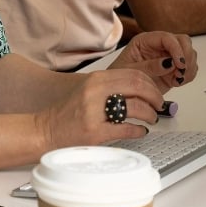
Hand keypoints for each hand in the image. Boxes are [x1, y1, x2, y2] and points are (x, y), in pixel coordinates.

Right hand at [34, 68, 167, 149]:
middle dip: (155, 97)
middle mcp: (95, 91)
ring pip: (136, 108)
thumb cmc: (68, 111)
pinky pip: (126, 129)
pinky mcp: (95, 132)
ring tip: (152, 118)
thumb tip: (140, 87)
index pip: (133, 74)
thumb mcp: (88, 89)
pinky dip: (139, 131)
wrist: (45, 129)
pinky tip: (141, 131)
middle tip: (160, 105)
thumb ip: (110, 85)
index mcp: (96, 79)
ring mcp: (95, 112)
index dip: (151, 83)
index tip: (156, 92)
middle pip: (138, 87)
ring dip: (150, 114)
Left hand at [108, 31, 197, 91]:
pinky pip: (190, 67)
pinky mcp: (174, 69)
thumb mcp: (130, 71)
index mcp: (146, 41)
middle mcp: (159, 46)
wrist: (123, 89)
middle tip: (181, 71)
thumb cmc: (122, 76)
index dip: (176, 49)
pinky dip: (188, 75)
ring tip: (177, 78)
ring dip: (188, 67)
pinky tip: (177, 82)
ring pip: (189, 53)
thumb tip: (168, 62)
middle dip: (186, 56)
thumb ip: (149, 66)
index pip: (167, 37)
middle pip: (183, 41)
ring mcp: (168, 56)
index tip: (179, 63)